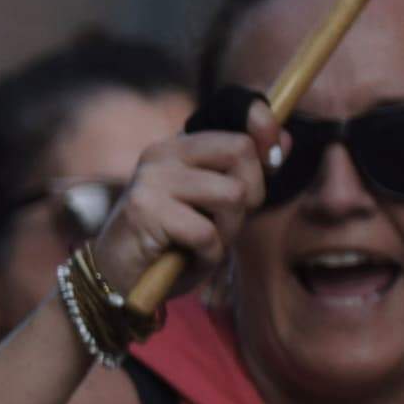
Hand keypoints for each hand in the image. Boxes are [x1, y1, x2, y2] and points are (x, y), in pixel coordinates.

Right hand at [85, 126, 267, 305]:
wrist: (119, 280)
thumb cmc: (173, 243)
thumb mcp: (215, 206)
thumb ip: (244, 175)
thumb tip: (284, 142)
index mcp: (178, 147)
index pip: (236, 123)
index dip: (266, 134)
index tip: (275, 160)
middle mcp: (161, 154)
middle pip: (241, 151)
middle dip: (251, 193)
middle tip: (225, 220)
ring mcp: (151, 180)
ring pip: (232, 194)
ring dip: (228, 230)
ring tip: (203, 241)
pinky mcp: (146, 210)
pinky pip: (208, 232)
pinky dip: (207, 254)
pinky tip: (186, 257)